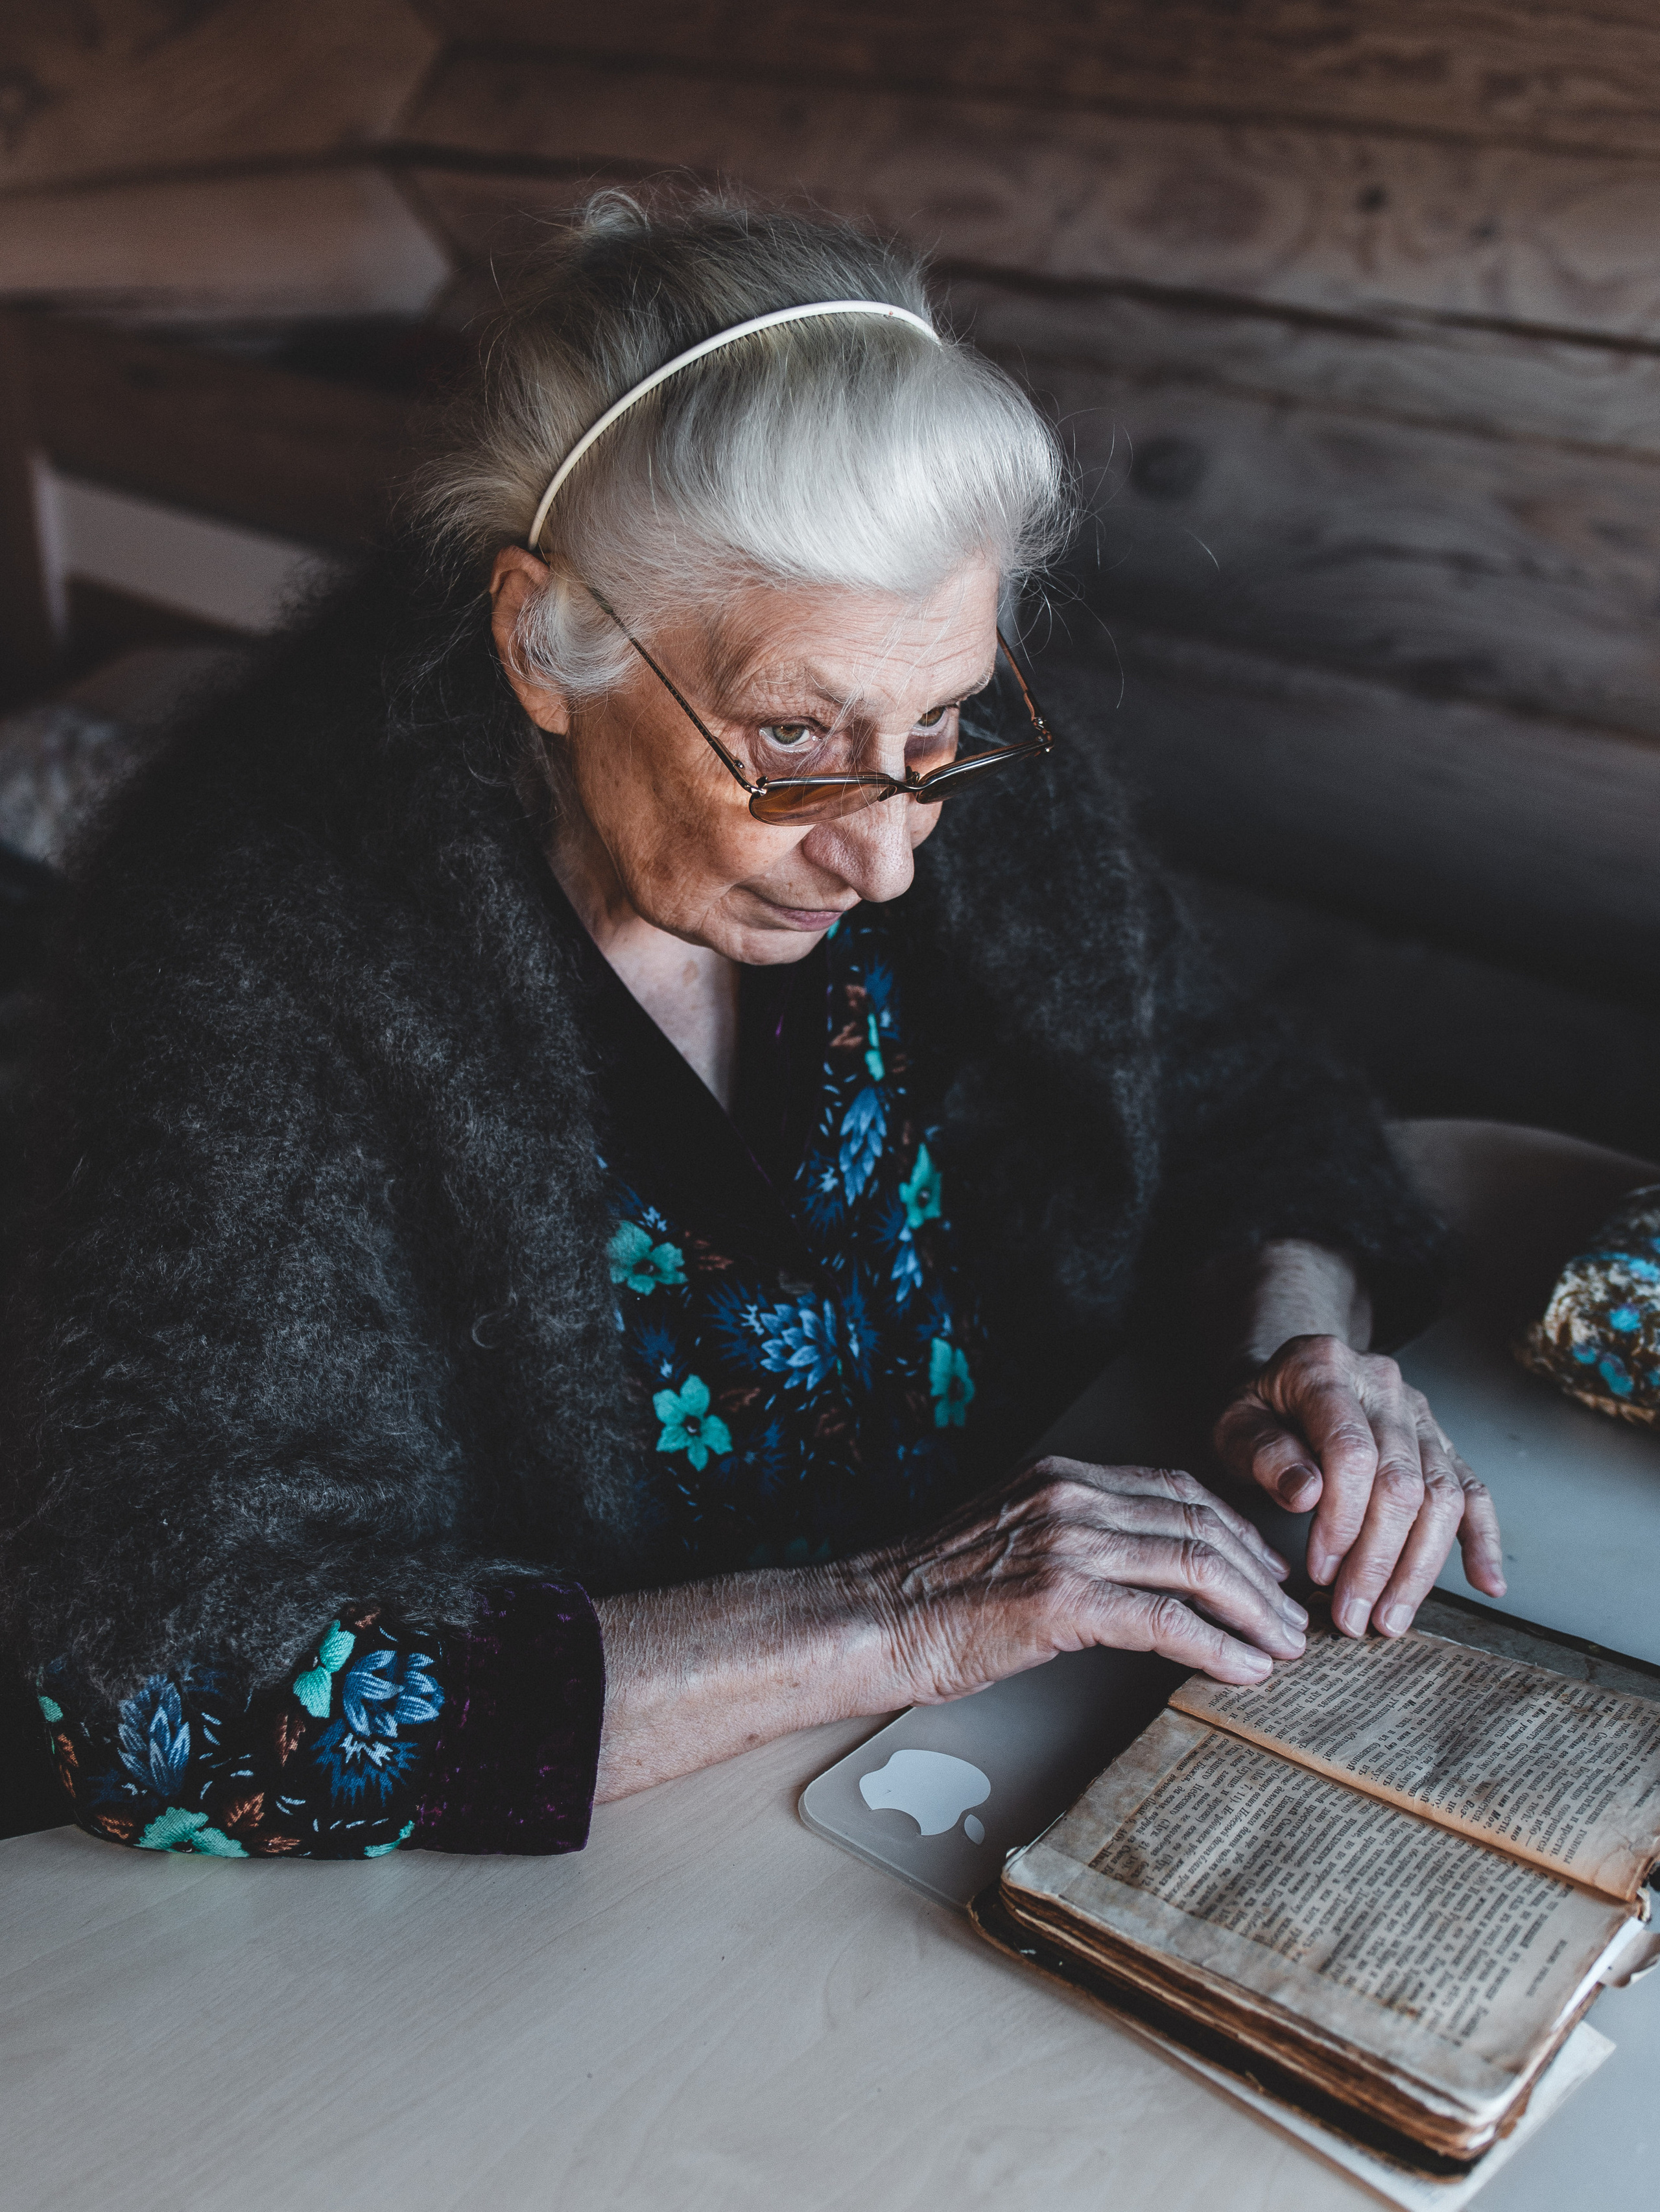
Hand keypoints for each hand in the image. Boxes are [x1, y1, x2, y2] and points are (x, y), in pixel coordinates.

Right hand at [851, 1455, 1308, 1704]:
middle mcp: (1072, 1497)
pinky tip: (1242, 1668)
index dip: (1233, 1530)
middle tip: (1290, 1616)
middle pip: (1199, 1523)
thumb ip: (1074, 1537)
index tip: (1265, 1570)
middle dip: (1259, 1574)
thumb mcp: (1011, 1538)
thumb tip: (1140, 1573)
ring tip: (1282, 1646)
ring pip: (1196, 1564)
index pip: (1176, 1489)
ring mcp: (1068, 1543)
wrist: (872, 1617)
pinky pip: (1165, 1619)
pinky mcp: (1063, 1599)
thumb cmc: (933, 1593)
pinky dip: (1216, 1645)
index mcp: (1061, 1477)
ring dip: (1253, 1612)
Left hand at [1213, 1335, 1504, 1637]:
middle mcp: (1382, 1385)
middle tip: (1355, 1617)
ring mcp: (1419, 1413)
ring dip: (1419, 1567)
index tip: (1320, 1572)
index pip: (1351, 1453)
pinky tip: (1486, 1582)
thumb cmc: (1256, 1410)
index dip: (1341, 1520)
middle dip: (1379, 1561)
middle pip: (1401, 1482)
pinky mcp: (1441, 1441)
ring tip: (1391, 1619)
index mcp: (1326, 1370)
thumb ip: (1262, 1452)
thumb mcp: (1233, 1424)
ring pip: (1442, 1496)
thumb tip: (1307, 1494)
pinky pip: (1473, 1491)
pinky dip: (1482, 1539)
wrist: (1282, 1379)